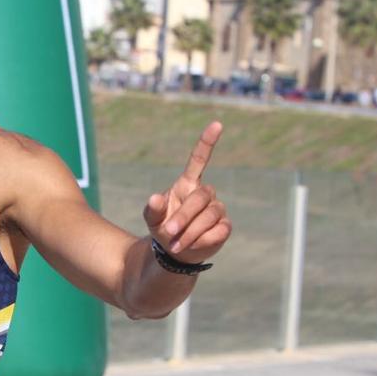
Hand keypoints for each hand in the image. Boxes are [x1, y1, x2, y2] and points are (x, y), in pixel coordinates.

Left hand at [142, 121, 231, 264]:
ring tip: (175, 244)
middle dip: (184, 216)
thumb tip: (154, 198)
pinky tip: (193, 245)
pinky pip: (218, 231)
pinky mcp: (224, 226)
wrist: (175, 251)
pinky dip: (202, 240)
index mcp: (187, 185)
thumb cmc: (164, 228)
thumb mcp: (152, 219)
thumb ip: (152, 209)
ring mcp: (217, 209)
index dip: (207, 142)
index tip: (217, 124)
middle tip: (169, 231)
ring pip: (210, 215)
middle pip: (201, 197)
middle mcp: (204, 194)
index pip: (199, 159)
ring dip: (191, 231)